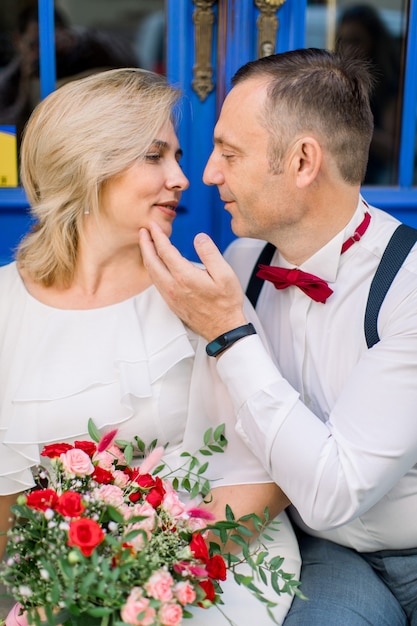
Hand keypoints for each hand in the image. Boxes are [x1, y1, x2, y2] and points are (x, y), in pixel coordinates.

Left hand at [139, 222, 246, 340]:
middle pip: (152, 261)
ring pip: (151, 273)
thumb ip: (210, 253)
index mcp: (185, 277)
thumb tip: (199, 237)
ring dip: (147, 256)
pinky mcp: (171, 303)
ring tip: (146, 244)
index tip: (153, 226)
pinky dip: (152, 269)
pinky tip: (155, 264)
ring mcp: (170, 296)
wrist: (223, 329)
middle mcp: (173, 286)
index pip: (165, 251)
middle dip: (146, 244)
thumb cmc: (226, 303)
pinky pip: (156, 282)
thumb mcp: (225, 274)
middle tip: (143, 231)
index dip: (158, 236)